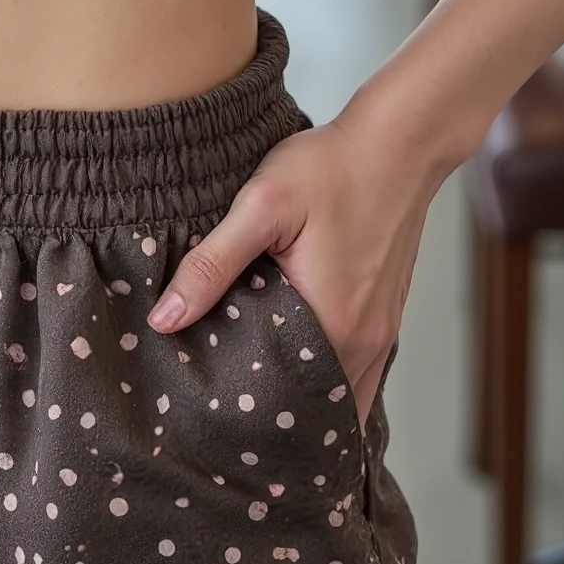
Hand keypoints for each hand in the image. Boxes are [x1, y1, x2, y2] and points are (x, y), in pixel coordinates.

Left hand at [145, 102, 437, 427]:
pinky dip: (329, 379)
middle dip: (275, 420)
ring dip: (305, 402)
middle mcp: (364, 343)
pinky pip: (358, 372)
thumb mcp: (262, 205)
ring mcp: (381, 332)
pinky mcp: (387, 314)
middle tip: (225, 419)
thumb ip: (213, 263)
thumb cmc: (331, 167)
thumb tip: (164, 319)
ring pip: (341, 395)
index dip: (247, 417)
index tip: (210, 421)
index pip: (286, 404)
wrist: (399, 142)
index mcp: (332, 326)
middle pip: (315, 408)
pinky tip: (296, 363)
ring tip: (256, 401)